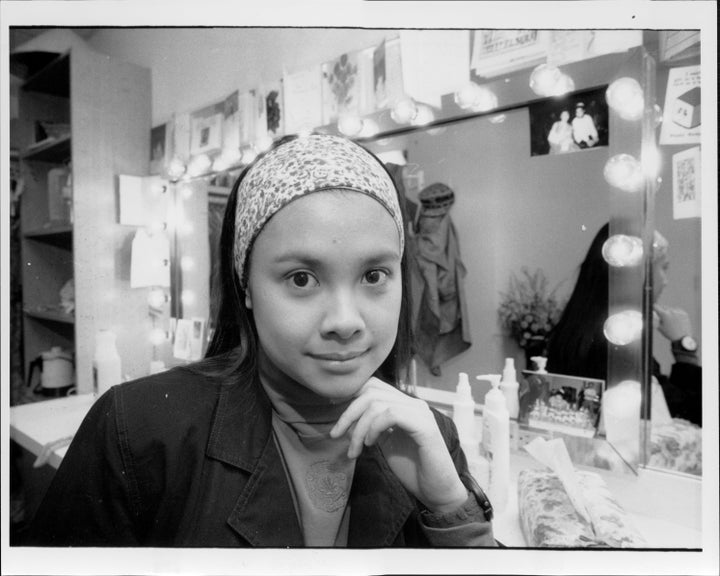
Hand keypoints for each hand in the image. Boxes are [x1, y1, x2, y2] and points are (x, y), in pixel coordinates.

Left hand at [330, 377, 467, 513]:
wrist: (437, 491)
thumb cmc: (412, 469)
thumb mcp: (386, 442)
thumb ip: (372, 426)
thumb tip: (347, 418)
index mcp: (404, 405)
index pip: (373, 386)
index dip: (350, 397)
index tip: (336, 416)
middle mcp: (413, 404)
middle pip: (371, 391)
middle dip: (348, 413)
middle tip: (336, 435)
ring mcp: (420, 413)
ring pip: (378, 403)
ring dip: (358, 427)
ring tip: (355, 449)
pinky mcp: (425, 427)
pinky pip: (392, 414)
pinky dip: (374, 428)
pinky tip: (370, 444)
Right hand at [653, 304, 692, 341]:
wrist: (682, 338)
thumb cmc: (669, 333)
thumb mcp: (660, 327)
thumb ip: (657, 319)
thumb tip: (654, 314)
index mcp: (664, 314)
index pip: (656, 306)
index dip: (653, 307)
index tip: (652, 308)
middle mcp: (671, 311)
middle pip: (664, 307)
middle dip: (662, 310)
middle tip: (662, 316)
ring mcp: (678, 312)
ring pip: (671, 309)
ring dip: (669, 312)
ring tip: (671, 321)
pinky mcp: (684, 313)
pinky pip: (678, 311)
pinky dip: (676, 314)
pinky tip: (676, 320)